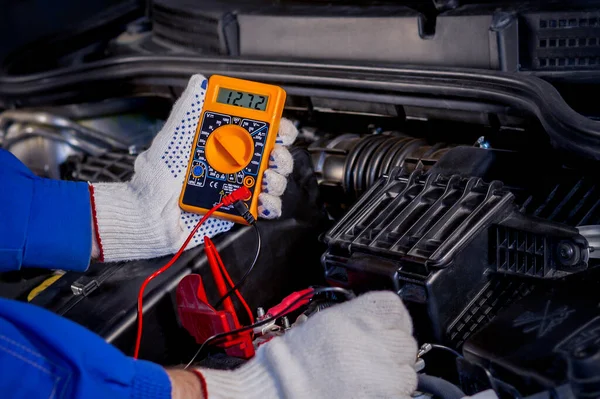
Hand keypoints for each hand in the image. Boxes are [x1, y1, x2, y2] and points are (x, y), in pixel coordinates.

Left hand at [90, 75, 297, 261]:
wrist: (148, 215)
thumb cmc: (155, 178)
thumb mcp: (172, 137)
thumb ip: (188, 109)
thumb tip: (198, 82)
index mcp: (222, 144)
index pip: (259, 129)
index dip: (275, 125)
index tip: (277, 125)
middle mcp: (235, 165)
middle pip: (275, 155)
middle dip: (281, 154)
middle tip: (273, 156)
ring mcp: (239, 188)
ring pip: (275, 180)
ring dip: (278, 179)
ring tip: (264, 180)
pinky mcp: (240, 211)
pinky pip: (266, 207)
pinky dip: (271, 204)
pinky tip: (261, 200)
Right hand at [194, 292, 417, 398]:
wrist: (280, 391)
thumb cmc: (296, 362)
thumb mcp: (325, 323)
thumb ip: (358, 318)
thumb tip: (380, 322)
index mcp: (358, 317)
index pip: (396, 309)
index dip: (393, 323)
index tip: (386, 331)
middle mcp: (374, 342)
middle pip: (405, 343)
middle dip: (392, 354)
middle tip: (369, 362)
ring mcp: (384, 374)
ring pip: (407, 374)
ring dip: (392, 379)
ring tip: (363, 382)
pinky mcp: (388, 398)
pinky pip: (401, 396)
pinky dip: (388, 397)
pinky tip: (366, 394)